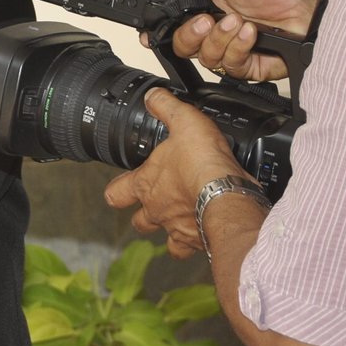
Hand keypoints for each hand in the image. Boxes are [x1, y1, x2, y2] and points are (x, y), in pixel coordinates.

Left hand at [104, 89, 243, 258]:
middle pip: (140, 223)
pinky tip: (206, 231)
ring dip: (170, 233)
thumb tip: (152, 96)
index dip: (117, 191)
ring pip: (166, 242)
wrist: (229, 195)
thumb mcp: (184, 122)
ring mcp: (177, 229)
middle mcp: (158, 211)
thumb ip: (167, 108)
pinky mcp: (199, 242)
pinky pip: (193, 249)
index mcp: (146, 185)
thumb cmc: (202, 163)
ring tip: (181, 223)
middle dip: (144, 217)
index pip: (116, 194)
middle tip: (155, 206)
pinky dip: (197, 242)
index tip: (120, 189)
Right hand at [149, 0, 318, 81]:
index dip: (166, 27)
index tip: (164, 26)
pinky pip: (230, 65)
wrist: (312, 13)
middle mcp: (216, 30)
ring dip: (220, 38)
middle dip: (191, 33)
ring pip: (205, 56)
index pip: (178, 21)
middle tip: (207, 20)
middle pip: (183, 45)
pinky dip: (238, 47)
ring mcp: (230, 49)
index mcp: (211, 5)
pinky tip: (250, 33)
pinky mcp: (246, 66)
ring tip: (239, 22)